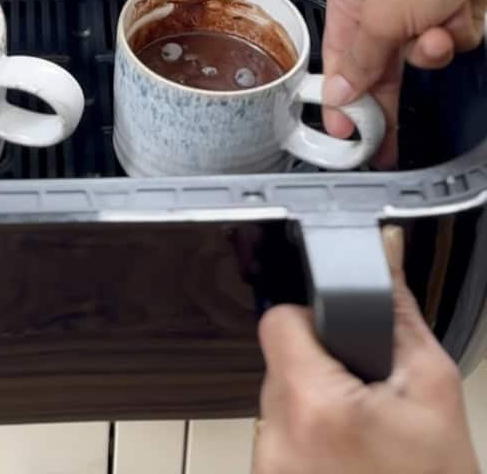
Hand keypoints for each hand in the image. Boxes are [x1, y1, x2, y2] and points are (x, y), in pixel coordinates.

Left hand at [254, 227, 479, 473]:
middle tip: (367, 398)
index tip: (341, 337)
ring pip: (279, 406)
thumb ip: (398, 313)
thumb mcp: (432, 390)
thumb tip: (382, 249)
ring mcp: (268, 471)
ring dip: (312, 409)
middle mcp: (276, 440)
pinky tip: (349, 462)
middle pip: (278, 364)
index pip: (277, 320)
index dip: (311, 319)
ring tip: (363, 438)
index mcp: (314, 405)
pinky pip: (279, 445)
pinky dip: (308, 445)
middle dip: (320, 369)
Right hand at [321, 0, 486, 166]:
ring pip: (418, 54)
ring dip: (428, 51)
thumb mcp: (382, 15)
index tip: (346, 129)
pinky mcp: (455, 5)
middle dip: (386, 91)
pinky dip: (455, 35)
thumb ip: (361, 60)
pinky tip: (458, 15)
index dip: (342, 92)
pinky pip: (449, 42)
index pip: (338, 50)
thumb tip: (339, 92)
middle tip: (384, 135)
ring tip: (437, 35)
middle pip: (378, 58)